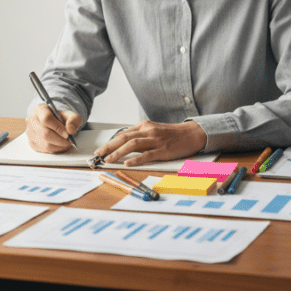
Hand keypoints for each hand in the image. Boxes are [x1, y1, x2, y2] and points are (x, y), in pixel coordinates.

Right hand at [25, 103, 81, 153]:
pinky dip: (55, 150)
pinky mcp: (31, 143)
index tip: (67, 134)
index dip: (58, 128)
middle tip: (69, 141)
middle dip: (60, 140)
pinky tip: (60, 146)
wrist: (51, 122)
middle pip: (45, 133)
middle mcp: (32, 120)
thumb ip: (73, 119)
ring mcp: (30, 132)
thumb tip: (70, 129)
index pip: (46, 119)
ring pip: (44, 144)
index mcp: (39, 109)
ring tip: (66, 144)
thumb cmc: (59, 117)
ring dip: (58, 146)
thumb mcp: (69, 114)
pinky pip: (44, 150)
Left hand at [93, 120, 207, 166]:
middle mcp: (148, 131)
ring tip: (108, 160)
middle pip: (124, 138)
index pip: (123, 134)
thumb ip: (140, 135)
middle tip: (98, 154)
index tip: (101, 149)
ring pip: (132, 145)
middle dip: (109, 146)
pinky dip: (136, 159)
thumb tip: (124, 142)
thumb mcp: (154, 130)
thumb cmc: (172, 134)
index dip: (110, 142)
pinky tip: (128, 163)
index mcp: (144, 126)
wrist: (191, 133)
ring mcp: (155, 140)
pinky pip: (147, 154)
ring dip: (118, 152)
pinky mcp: (163, 150)